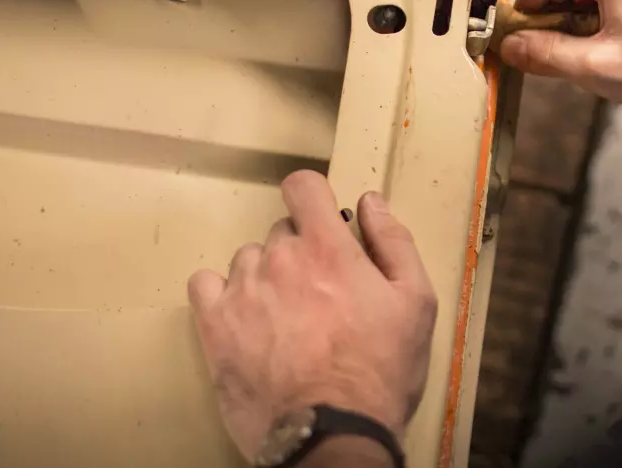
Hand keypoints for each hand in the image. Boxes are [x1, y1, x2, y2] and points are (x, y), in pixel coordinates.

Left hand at [187, 170, 436, 461]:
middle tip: (319, 294)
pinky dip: (222, 295)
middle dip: (300, 253)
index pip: (303, 186)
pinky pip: (205, 286)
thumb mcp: (415, 303)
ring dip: (264, 277)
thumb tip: (371, 202)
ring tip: (285, 317)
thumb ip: (393, 242)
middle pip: (280, 231)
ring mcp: (243, 291)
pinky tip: (244, 317)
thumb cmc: (378, 372)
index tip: (320, 219)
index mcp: (328, 247)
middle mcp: (280, 259)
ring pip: (248, 260)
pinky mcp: (215, 327)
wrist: (332, 434)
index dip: (312, 197)